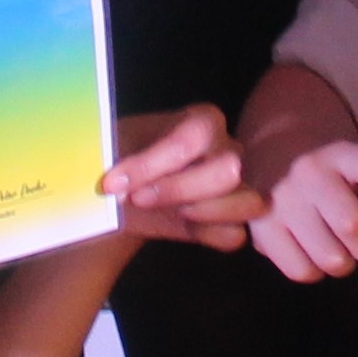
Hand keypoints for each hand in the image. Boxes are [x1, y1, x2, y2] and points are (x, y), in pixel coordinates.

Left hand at [104, 104, 264, 251]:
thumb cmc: (121, 157)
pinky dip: (210, 234)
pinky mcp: (230, 221)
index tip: (111, 184)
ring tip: (169, 212)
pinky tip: (182, 227)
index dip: (151, 164)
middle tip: (137, 199)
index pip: (191, 138)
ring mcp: (237, 187)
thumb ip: (113, 152)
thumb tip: (108, 178)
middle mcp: (228, 150)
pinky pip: (236, 234)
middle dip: (179, 189)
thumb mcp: (112, 145)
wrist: (121, 188)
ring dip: (204, 213)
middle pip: (228, 170)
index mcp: (203, 121)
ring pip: (248, 202)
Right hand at [249, 140, 357, 282]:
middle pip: (351, 225)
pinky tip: (314, 252)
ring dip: (344, 263)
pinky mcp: (261, 229)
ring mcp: (281, 200)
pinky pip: (302, 271)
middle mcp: (308, 171)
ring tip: (339, 248)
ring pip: (330, 258)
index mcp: (344, 153)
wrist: (279, 170)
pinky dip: (316, 271)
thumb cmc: (341, 182)